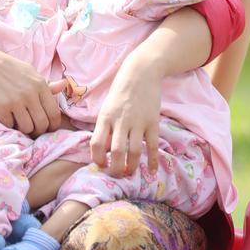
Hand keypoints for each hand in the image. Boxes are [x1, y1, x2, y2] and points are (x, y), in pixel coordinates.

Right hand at [0, 42, 62, 135]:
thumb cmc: (11, 69)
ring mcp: (15, 101)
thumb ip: (47, 84)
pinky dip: (10, 124)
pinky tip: (8, 117)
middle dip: (39, 131)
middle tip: (34, 129)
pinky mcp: (1, 107)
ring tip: (20, 122)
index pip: (54, 113)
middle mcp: (30, 94)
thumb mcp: (31, 73)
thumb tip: (64, 85)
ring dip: (25, 129)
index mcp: (40, 85)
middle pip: (42, 124)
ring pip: (27, 128)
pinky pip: (11, 125)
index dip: (53, 125)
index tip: (48, 128)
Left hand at [90, 52, 161, 175]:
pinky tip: (151, 171)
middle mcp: (121, 121)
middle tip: (117, 176)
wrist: (141, 73)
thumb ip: (105, 126)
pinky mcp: (153, 122)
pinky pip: (152, 145)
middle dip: (116, 168)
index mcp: (105, 117)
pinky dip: (152, 160)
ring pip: (134, 151)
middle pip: (117, 151)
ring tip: (130, 173)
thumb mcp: (107, 106)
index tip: (101, 165)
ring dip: (132, 166)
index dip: (97, 159)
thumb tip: (103, 150)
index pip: (97, 143)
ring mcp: (138, 122)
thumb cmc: (120, 91)